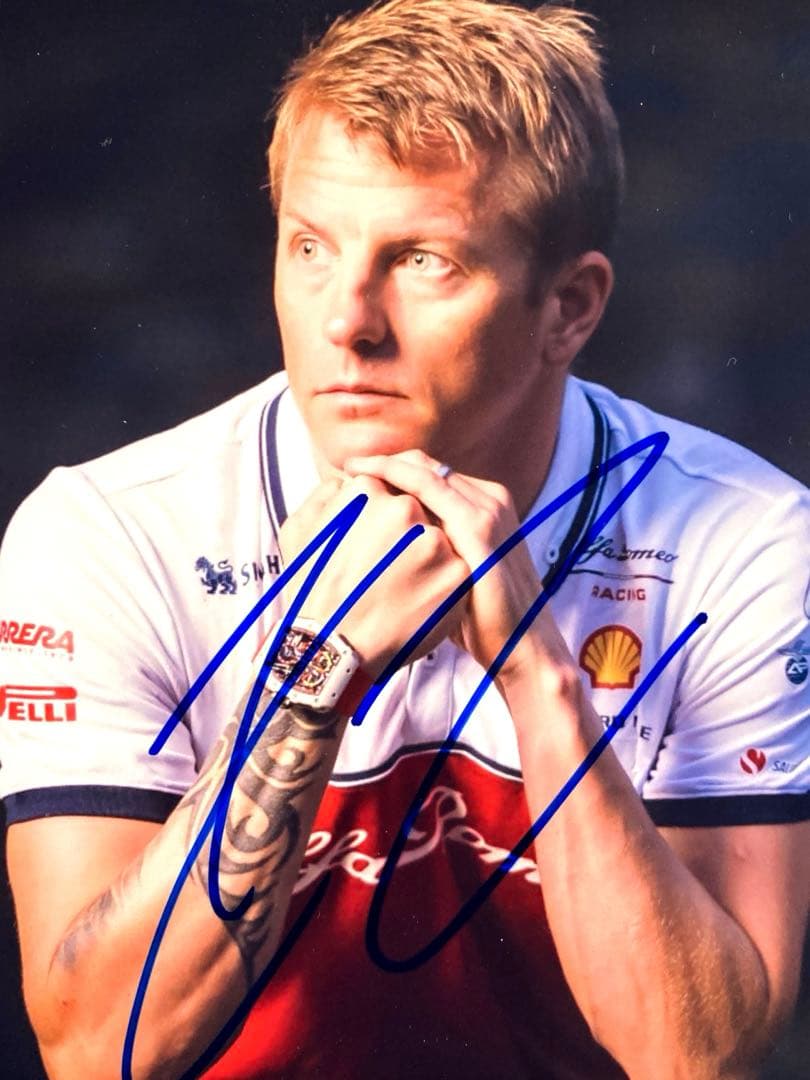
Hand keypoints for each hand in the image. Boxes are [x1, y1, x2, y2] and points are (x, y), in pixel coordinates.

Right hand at [277, 473, 469, 677]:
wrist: (332, 648)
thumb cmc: (311, 589)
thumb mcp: (299, 531)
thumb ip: (325, 494)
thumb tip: (349, 479)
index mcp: (369, 491)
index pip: (388, 490)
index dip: (379, 519)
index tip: (371, 544)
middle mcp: (406, 509)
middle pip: (418, 512)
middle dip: (405, 537)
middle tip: (383, 569)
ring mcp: (436, 542)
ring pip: (441, 540)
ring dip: (425, 561)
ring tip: (397, 589)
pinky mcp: (458, 574)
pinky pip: (456, 571)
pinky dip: (440, 586)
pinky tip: (414, 602)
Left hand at [343, 450, 573, 686]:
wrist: (523, 648)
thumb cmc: (483, 621)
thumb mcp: (454, 574)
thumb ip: (431, 552)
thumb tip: (387, 546)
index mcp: (486, 505)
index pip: (429, 473)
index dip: (390, 469)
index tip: (355, 476)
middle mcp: (490, 499)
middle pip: (424, 464)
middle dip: (382, 463)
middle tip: (346, 468)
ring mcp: (487, 510)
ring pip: (424, 469)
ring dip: (383, 465)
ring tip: (350, 471)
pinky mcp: (480, 527)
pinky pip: (429, 488)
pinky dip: (396, 478)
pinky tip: (368, 484)